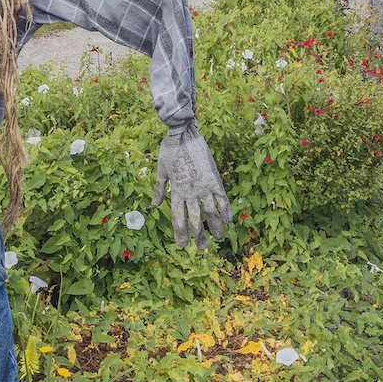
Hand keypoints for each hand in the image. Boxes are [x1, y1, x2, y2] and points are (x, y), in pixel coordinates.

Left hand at [152, 124, 229, 247]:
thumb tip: (154, 206)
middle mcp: (190, 193)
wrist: (183, 134)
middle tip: (202, 247)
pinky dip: (225, 210)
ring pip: (210, 213)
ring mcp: (203, 187)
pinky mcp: (214, 179)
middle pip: (195, 220)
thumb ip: (159, 189)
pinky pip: (222, 199)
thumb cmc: (169, 150)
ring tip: (218, 238)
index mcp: (176, 192)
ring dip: (215, 227)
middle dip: (199, 236)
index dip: (181, 233)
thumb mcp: (161, 171)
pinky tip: (228, 220)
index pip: (178, 218)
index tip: (184, 245)